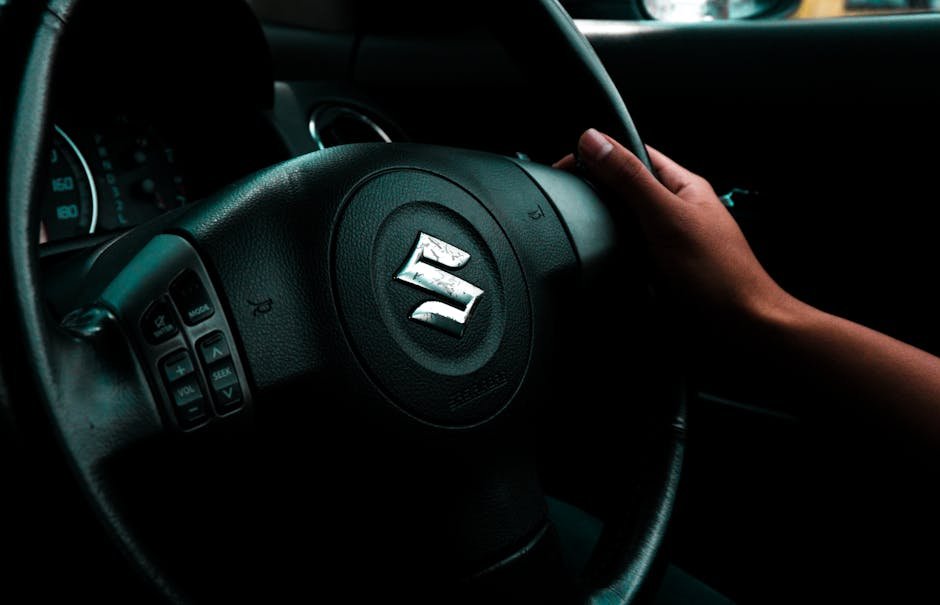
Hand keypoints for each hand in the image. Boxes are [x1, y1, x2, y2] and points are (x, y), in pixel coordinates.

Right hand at [556, 129, 795, 328]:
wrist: (741, 327)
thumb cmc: (720, 275)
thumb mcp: (667, 217)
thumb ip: (630, 179)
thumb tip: (594, 141)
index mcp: (681, 186)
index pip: (633, 153)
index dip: (599, 153)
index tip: (567, 164)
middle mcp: (674, 211)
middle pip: (624, 190)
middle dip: (597, 195)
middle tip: (571, 203)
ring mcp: (666, 242)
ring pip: (621, 225)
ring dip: (603, 232)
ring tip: (589, 236)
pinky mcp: (659, 270)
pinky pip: (625, 256)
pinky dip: (612, 259)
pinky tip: (605, 265)